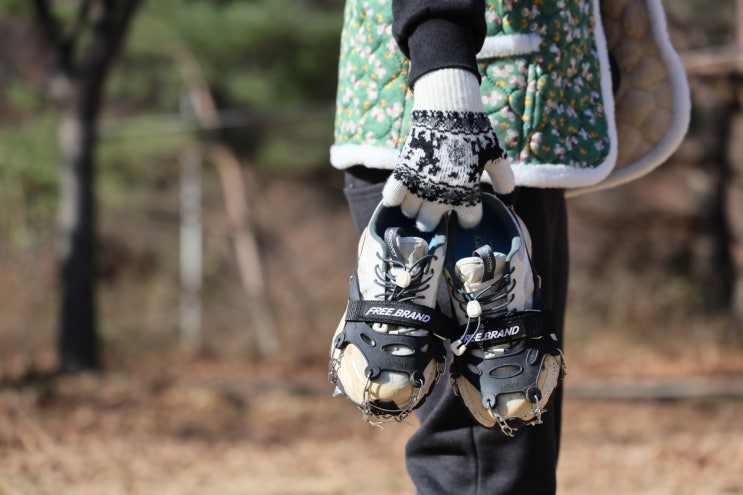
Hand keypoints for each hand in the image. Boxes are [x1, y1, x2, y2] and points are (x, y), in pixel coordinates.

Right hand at [382, 70, 513, 231]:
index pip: (469, 220)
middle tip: (433, 208)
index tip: (465, 210)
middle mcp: (442, 194)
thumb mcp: (495, 155)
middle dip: (433, 218)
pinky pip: (392, 198)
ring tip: (417, 198)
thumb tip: (510, 199)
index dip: (468, 216)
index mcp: (467, 192)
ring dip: (413, 208)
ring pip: (410, 213)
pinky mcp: (403, 173)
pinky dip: (394, 198)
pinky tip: (400, 192)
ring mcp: (420, 185)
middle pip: (431, 223)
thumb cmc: (474, 134)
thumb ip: (505, 179)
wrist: (449, 111)